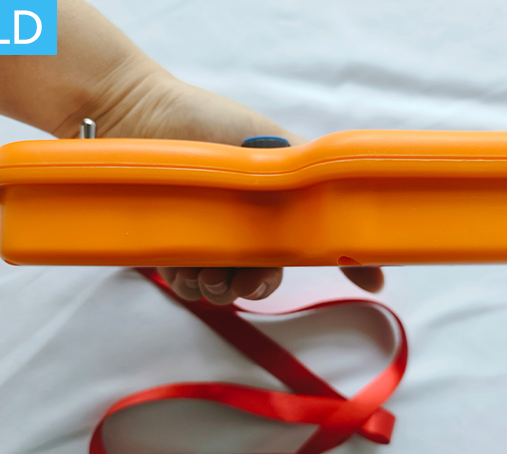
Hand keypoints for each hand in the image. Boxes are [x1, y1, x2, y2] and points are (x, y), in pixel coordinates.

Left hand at [84, 71, 383, 304]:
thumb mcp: (278, 149)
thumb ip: (317, 188)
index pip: (284, 258)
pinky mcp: (166, 246)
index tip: (269, 280)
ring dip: (214, 288)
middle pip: (250, 280)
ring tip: (204, 269)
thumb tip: (364, 229)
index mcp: (266, 212)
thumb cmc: (211, 124)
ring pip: (214, 288)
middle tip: (241, 279)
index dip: (278, 276)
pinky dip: (184, 283)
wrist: (142, 112)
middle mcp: (235, 230)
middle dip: (247, 287)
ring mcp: (200, 240)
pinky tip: (180, 267)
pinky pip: (180, 282)